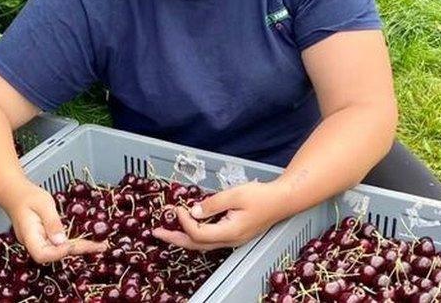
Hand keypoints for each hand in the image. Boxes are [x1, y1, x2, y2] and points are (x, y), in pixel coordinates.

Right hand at [4, 181, 107, 262]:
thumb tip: (62, 242)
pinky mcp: (46, 238)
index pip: (42, 254)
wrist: (16, 193)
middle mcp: (34, 243)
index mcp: (29, 236)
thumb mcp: (43, 204)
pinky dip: (74, 241)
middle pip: (55, 254)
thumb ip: (52, 222)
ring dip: (80, 247)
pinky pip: (60, 243)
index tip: (73, 244)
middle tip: (101, 246)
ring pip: (60, 249)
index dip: (59, 253)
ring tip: (100, 244)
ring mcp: (40, 242)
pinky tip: (88, 240)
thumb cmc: (27, 196)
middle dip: (79, 250)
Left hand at [152, 180, 287, 250]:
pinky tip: (190, 227)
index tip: (178, 208)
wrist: (282, 200)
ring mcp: (233, 240)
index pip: (199, 233)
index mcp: (230, 232)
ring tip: (168, 232)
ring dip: (184, 237)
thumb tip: (193, 211)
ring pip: (203, 244)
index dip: (184, 221)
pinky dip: (196, 234)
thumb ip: (212, 203)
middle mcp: (230, 240)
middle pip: (197, 245)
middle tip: (157, 233)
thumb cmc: (261, 196)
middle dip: (175, 238)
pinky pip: (210, 239)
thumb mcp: (235, 195)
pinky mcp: (234, 235)